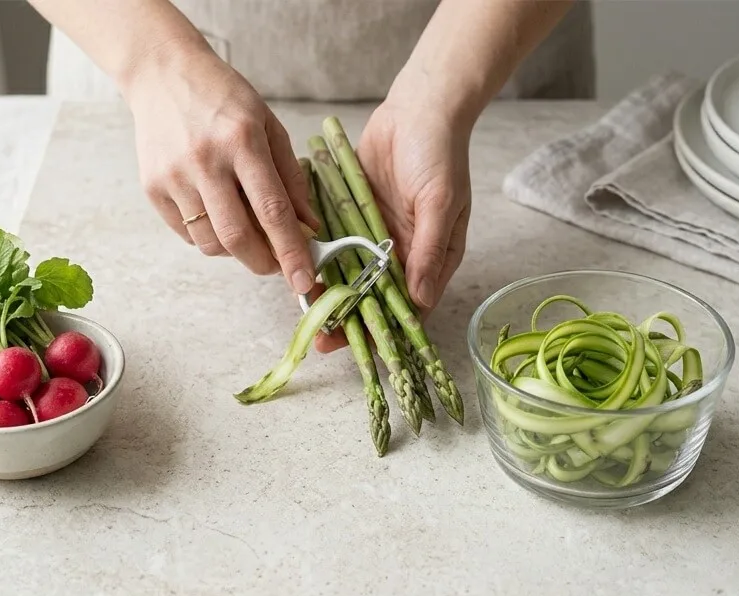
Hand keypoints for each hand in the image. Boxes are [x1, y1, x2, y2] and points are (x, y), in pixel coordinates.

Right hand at [124, 43, 319, 293]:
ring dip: (235, 250)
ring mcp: (174, 176)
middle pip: (236, 237)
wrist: (163, 74)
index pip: (272, 210)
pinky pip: (187, 234)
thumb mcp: (268, 124)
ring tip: (245, 229)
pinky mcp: (153, 187)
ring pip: (210, 242)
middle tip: (278, 266)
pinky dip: (209, 237)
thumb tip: (307, 227)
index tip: (305, 280)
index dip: (291, 251)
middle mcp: (205, 160)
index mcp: (242, 141)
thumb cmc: (223, 97)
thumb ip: (290, 177)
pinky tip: (217, 214)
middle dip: (263, 263)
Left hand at [313, 99, 470, 352]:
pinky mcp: (351, 211)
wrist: (419, 106)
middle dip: (348, 319)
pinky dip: (318, 255)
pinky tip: (298, 268)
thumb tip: (420, 298)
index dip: (385, 331)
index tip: (358, 347)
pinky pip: (333, 241)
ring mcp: (374, 233)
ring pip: (348, 273)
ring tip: (303, 308)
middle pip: (372, 297)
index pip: (409, 308)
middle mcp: (401, 252)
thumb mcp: (440, 203)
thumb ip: (428, 250)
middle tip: (319, 336)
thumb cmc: (441, 154)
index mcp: (430, 257)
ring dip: (328, 290)